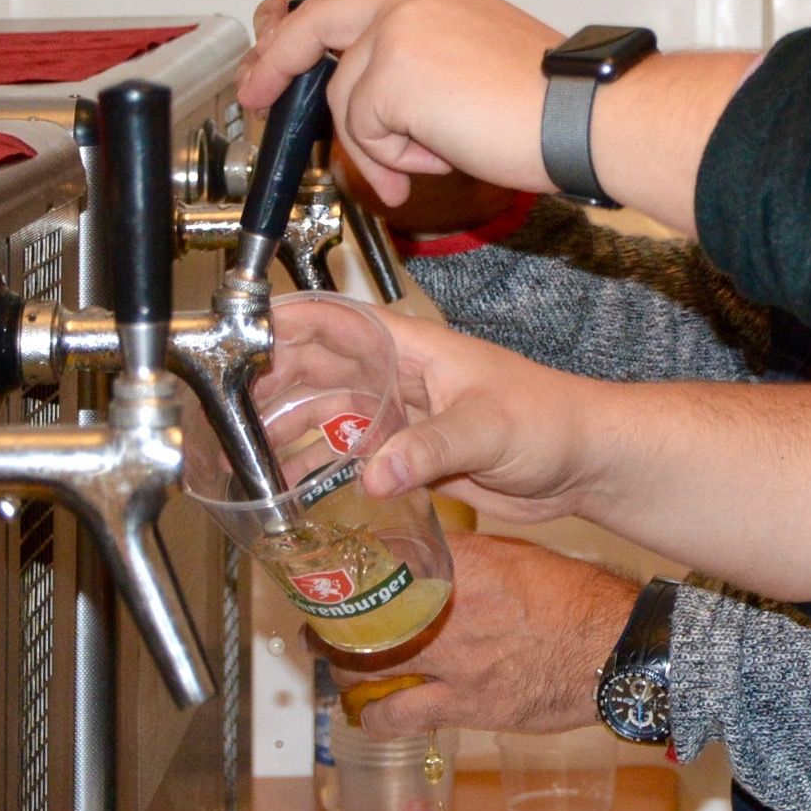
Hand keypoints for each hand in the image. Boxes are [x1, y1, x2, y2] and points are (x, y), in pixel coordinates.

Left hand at [238, 0, 560, 205]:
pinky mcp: (391, 69)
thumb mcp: (464, 59)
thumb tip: (358, 98)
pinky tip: (438, 153)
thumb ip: (408, 62)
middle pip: (311, 17)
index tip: (275, 43)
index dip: (299, 17)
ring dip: (376, 143)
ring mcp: (397, 27)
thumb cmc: (543, 101)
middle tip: (257, 92)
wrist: (583, 115)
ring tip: (427, 158)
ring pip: (343, 96)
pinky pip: (361, 128)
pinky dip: (392, 156)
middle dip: (274, 60)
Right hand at [257, 303, 599, 523]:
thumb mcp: (489, 429)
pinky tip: (293, 489)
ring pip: (333, 415)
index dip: (291, 321)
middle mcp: (405, 380)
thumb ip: (432, 449)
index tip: (241, 333)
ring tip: (242, 452)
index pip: (342, 323)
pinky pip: (354, 458)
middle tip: (225, 409)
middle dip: (272, 381)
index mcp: (419, 351)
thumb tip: (374, 472)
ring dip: (290, 428)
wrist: (586, 463)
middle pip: (323, 370)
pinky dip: (321, 469)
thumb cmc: (553, 421)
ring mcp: (407, 419)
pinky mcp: (414, 458)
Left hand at [332, 537, 637, 737]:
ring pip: (367, 669)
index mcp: (467, 564)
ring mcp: (455, 662)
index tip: (338, 573)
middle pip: (364, 616)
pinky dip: (375, 714)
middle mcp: (452, 609)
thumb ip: (471, 558)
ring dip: (344, 670)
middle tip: (322, 626)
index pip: (390, 559)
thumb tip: (434, 559)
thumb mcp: (520, 558)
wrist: (614, 649)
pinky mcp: (464, 706)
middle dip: (333, 625)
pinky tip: (369, 712)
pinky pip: (397, 714)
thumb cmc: (575, 599)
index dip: (355, 569)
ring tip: (337, 667)